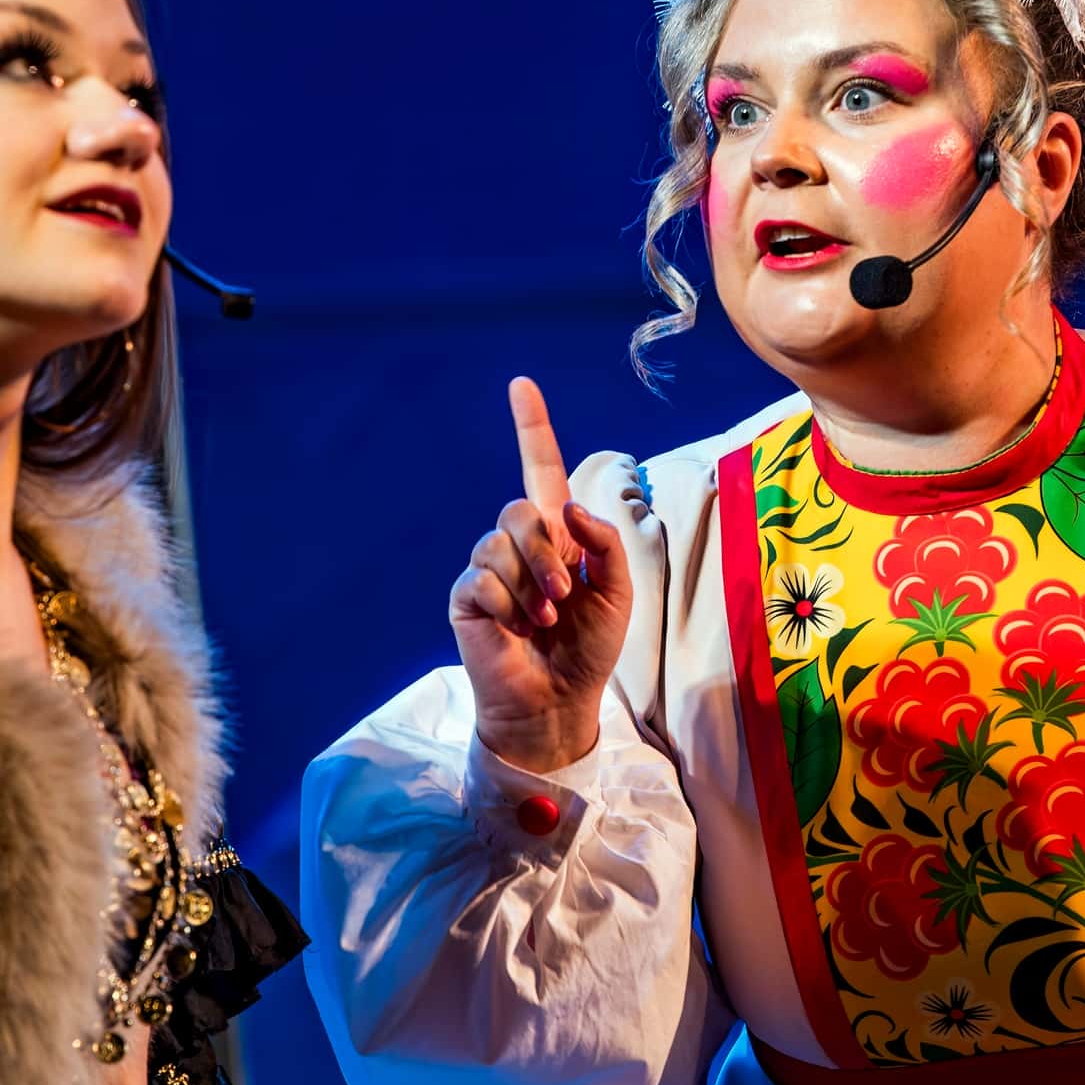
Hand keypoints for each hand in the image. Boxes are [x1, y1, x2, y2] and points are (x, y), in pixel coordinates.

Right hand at [450, 378, 632, 774]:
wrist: (558, 700)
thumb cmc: (589, 647)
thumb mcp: (618, 591)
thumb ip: (605, 543)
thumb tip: (569, 510)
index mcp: (557, 533)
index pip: (540, 469)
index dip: (531, 427)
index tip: (521, 385)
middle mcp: (518, 543)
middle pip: (521, 508)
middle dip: (548, 553)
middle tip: (564, 597)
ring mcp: (488, 569)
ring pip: (500, 543)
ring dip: (531, 586)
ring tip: (543, 622)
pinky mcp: (467, 597)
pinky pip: (481, 579)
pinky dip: (507, 607)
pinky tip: (516, 631)